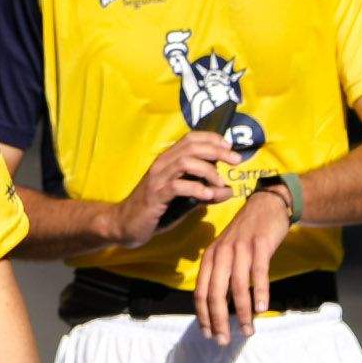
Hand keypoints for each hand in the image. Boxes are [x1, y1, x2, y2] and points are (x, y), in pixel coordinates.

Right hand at [111, 134, 236, 248]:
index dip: (212, 139)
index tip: (230, 147)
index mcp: (168, 160)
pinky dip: (196, 187)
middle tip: (236, 160)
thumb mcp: (184, 199)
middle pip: (192, 147)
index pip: (191, 138)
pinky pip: (177, 186)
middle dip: (217, 151)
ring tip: (220, 183)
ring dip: (208, 170)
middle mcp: (162, 164)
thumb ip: (205, 192)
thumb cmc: (156, 209)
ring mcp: (157, 179)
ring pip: (186, 162)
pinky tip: (207, 195)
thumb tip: (229, 191)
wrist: (125, 223)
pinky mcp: (155, 195)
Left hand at [194, 188, 291, 343]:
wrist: (266, 205)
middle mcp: (221, 253)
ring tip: (248, 331)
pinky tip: (262, 309)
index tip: (208, 334)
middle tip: (224, 340)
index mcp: (210, 256)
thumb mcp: (227, 252)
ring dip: (242, 312)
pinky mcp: (259, 246)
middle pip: (215, 293)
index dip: (203, 315)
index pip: (200, 291)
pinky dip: (260, 292)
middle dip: (218, 320)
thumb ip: (222, 276)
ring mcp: (240, 249)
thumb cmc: (246, 235)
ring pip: (237, 287)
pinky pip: (258, 273)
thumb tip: (221, 309)